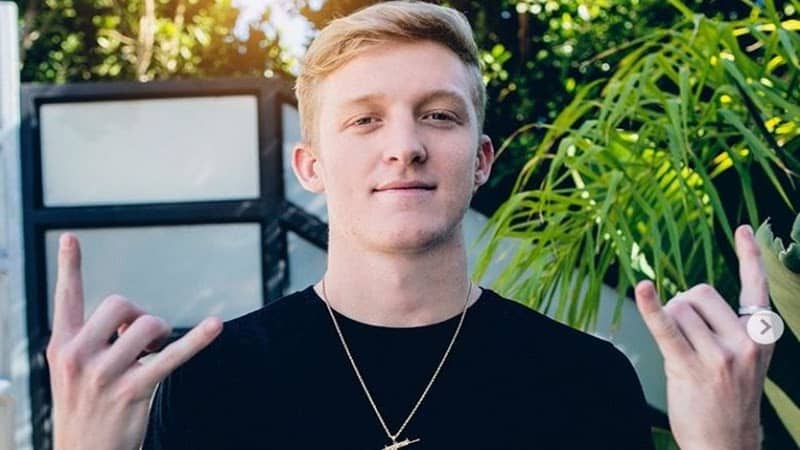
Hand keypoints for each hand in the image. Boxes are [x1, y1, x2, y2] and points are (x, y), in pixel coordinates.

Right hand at [46, 233, 222, 449]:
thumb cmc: (83, 409)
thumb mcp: (70, 372)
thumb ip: (91, 339)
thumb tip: (131, 317)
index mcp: (60, 346)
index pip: (65, 297)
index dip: (69, 265)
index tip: (71, 237)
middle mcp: (77, 356)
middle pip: (120, 303)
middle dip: (137, 315)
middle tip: (138, 341)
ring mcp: (104, 374)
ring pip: (147, 324)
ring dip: (158, 335)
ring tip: (148, 355)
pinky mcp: (134, 390)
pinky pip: (172, 356)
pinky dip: (198, 339)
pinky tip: (216, 325)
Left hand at [635, 225, 774, 449]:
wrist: (725, 443)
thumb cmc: (728, 397)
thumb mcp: (745, 359)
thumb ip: (730, 327)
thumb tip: (690, 296)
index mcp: (761, 335)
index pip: (757, 287)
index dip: (750, 256)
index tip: (744, 228)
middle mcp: (744, 342)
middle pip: (699, 292)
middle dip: (684, 306)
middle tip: (688, 338)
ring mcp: (719, 356)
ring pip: (678, 309)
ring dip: (670, 322)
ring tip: (682, 353)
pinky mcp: (689, 366)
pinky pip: (665, 327)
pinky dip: (650, 306)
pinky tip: (642, 288)